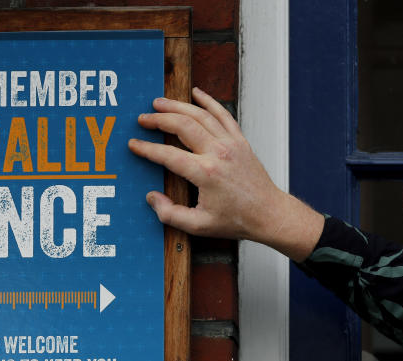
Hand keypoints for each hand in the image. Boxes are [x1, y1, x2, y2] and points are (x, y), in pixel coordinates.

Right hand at [128, 87, 323, 260]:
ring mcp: (231, 144)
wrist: (268, 214)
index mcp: (205, 173)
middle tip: (143, 118)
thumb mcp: (199, 226)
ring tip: (159, 102)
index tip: (134, 144)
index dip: (147, 149)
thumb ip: (171, 214)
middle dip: (159, 119)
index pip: (168, 155)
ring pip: (200, 115)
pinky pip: (223, 114)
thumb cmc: (236, 220)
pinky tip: (196, 93)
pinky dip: (209, 101)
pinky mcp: (240, 141)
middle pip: (182, 126)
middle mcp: (218, 153)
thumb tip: (152, 197)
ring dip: (177, 106)